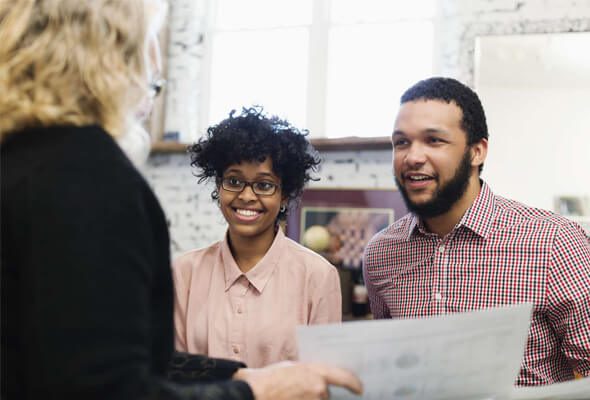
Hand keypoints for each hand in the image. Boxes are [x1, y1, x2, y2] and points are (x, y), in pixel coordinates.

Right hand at [233, 361, 362, 399]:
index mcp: (316, 372)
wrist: (254, 393)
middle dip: (318, 395)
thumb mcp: (290, 367)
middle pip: (327, 394)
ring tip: (290, 395)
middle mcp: (318, 389)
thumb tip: (318, 378)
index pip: (345, 378)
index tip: (360, 389)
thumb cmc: (268, 379)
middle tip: (303, 392)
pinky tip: (291, 398)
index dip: (354, 384)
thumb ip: (307, 372)